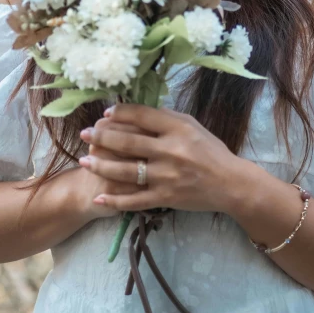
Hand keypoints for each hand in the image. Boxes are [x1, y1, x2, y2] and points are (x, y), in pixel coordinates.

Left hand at [78, 103, 241, 213]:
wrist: (230, 183)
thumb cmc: (210, 150)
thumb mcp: (192, 126)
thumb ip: (166, 118)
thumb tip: (137, 111)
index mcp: (177, 128)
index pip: (142, 116)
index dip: (120, 113)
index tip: (105, 113)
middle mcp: (170, 151)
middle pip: (127, 143)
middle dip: (101, 137)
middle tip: (85, 134)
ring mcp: (166, 176)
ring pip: (125, 171)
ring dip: (101, 166)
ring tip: (84, 161)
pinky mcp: (166, 197)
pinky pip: (135, 200)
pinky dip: (115, 200)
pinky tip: (99, 197)